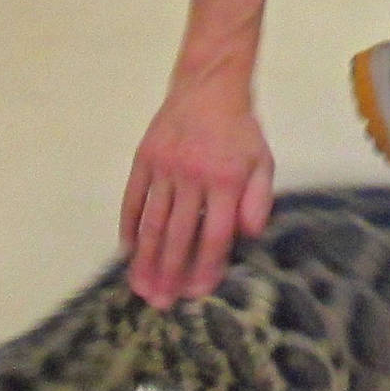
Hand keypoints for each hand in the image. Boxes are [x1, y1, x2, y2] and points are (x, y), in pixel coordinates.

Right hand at [120, 95, 274, 307]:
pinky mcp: (144, 158)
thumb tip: (250, 235)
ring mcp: (164, 167)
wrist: (209, 86)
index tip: (197, 293)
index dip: (205, 267)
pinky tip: (127, 252)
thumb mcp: (262, 160)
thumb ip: (259, 198)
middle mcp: (193, 176)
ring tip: (140, 288)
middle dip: (170, 274)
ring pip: (152, 222)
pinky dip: (128, 227)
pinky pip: (132, 199)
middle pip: (179, 235)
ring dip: (145, 259)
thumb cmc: (240, 130)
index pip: (215, 235)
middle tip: (161, 304)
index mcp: (226, 180)